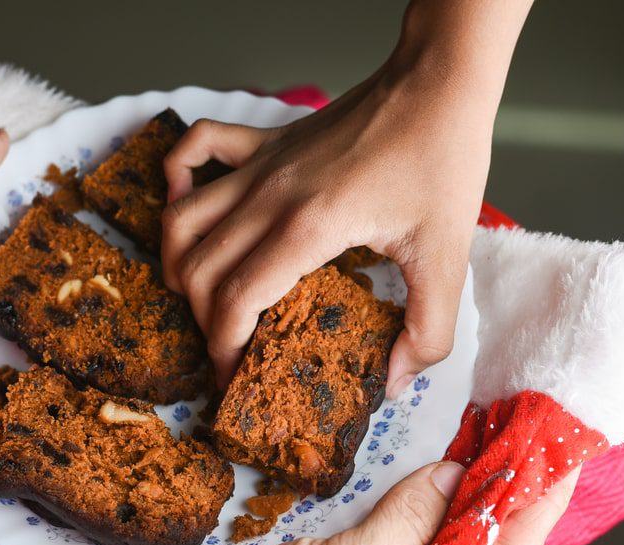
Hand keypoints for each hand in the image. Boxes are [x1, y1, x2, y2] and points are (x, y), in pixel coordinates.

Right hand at [118, 462, 579, 544]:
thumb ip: (403, 527)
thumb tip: (454, 480)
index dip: (535, 502)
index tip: (557, 451)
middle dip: (502, 489)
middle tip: (521, 429)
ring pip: (436, 540)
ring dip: (458, 491)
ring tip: (483, 438)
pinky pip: (393, 541)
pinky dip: (411, 503)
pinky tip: (419, 473)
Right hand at [161, 0, 534, 393]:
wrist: (437, 82)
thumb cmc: (443, 160)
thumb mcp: (447, 257)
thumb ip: (429, 331)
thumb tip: (398, 382)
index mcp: (308, 228)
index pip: (234, 300)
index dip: (223, 348)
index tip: (234, 375)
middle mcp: (269, 195)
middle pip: (198, 270)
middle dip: (203, 321)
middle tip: (229, 347)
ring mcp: (261, 164)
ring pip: (182, 220)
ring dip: (179, 264)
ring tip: (200, 296)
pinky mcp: (265, 141)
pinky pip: (196, 148)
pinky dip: (177, 178)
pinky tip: (187, 202)